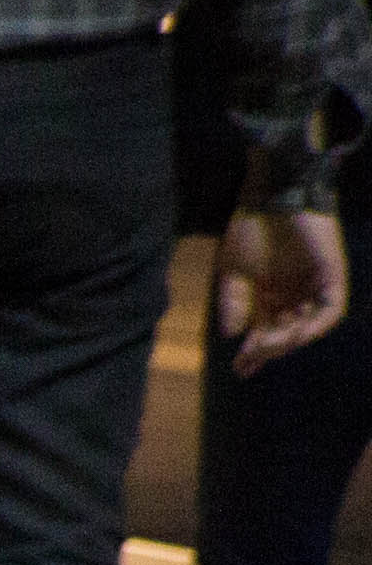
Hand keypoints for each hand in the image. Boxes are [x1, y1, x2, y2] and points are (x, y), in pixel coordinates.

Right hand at [219, 207, 351, 374]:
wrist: (273, 194)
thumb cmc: (250, 228)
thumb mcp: (232, 271)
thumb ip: (234, 303)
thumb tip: (232, 335)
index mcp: (272, 293)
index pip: (266, 330)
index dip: (255, 352)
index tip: (240, 370)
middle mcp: (295, 292)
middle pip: (287, 332)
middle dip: (268, 350)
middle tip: (250, 359)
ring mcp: (315, 285)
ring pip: (309, 327)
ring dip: (289, 342)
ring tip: (268, 347)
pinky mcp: (332, 275)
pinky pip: (330, 311)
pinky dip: (315, 326)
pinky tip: (295, 335)